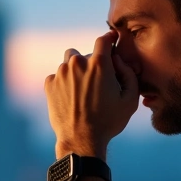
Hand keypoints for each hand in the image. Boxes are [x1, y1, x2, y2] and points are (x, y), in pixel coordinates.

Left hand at [44, 30, 139, 158]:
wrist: (81, 140)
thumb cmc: (109, 121)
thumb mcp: (130, 99)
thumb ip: (129, 73)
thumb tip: (118, 60)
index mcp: (99, 64)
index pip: (103, 40)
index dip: (109, 39)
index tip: (111, 40)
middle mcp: (78, 63)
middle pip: (86, 54)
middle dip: (93, 64)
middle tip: (98, 83)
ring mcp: (61, 73)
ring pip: (70, 62)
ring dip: (77, 71)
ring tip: (83, 91)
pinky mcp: (49, 84)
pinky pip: (58, 75)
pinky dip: (64, 82)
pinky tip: (72, 98)